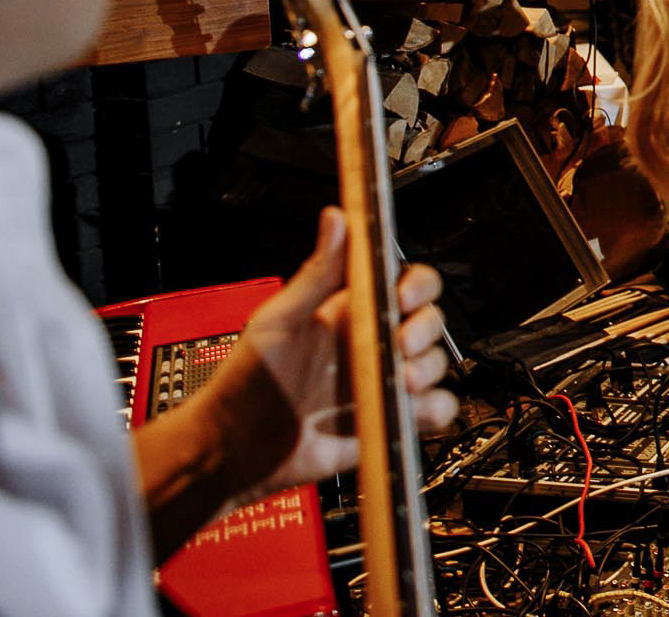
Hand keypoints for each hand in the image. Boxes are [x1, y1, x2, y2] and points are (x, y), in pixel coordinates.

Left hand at [213, 208, 458, 499]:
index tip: (401, 297)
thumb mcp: (279, 320)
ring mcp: (381, 384)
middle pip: (428, 321)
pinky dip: (434, 409)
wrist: (234, 451)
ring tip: (399, 382)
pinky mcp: (386, 422)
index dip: (416, 285)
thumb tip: (336, 219)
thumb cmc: (245, 384)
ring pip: (434, 364)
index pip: (404, 283)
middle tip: (401, 345)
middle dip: (424, 329)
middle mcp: (371, 345)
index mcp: (350, 314)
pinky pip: (433, 410)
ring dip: (427, 368)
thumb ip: (317, 273)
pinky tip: (408, 409)